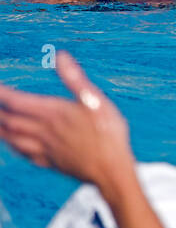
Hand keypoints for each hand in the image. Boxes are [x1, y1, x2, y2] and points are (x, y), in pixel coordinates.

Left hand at [0, 51, 133, 187]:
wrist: (112, 171)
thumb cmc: (108, 135)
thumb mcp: (97, 102)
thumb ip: (76, 79)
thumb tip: (61, 56)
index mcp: (53, 114)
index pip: (16, 101)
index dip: (1, 92)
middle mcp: (44, 131)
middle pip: (9, 120)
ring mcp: (46, 148)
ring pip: (12, 138)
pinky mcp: (52, 162)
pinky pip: (24, 153)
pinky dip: (13, 146)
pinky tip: (12, 145)